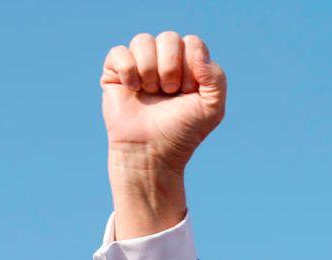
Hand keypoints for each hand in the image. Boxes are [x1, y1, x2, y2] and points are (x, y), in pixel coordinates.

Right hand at [101, 32, 226, 238]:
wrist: (152, 151)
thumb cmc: (183, 131)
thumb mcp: (212, 108)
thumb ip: (216, 78)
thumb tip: (195, 49)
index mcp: (190, 65)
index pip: (192, 42)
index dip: (191, 66)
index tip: (188, 92)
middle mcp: (165, 61)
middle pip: (169, 37)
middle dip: (171, 67)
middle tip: (169, 92)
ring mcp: (140, 64)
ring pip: (143, 40)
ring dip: (150, 70)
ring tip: (152, 92)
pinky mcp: (115, 71)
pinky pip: (119, 52)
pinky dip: (128, 72)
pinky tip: (133, 90)